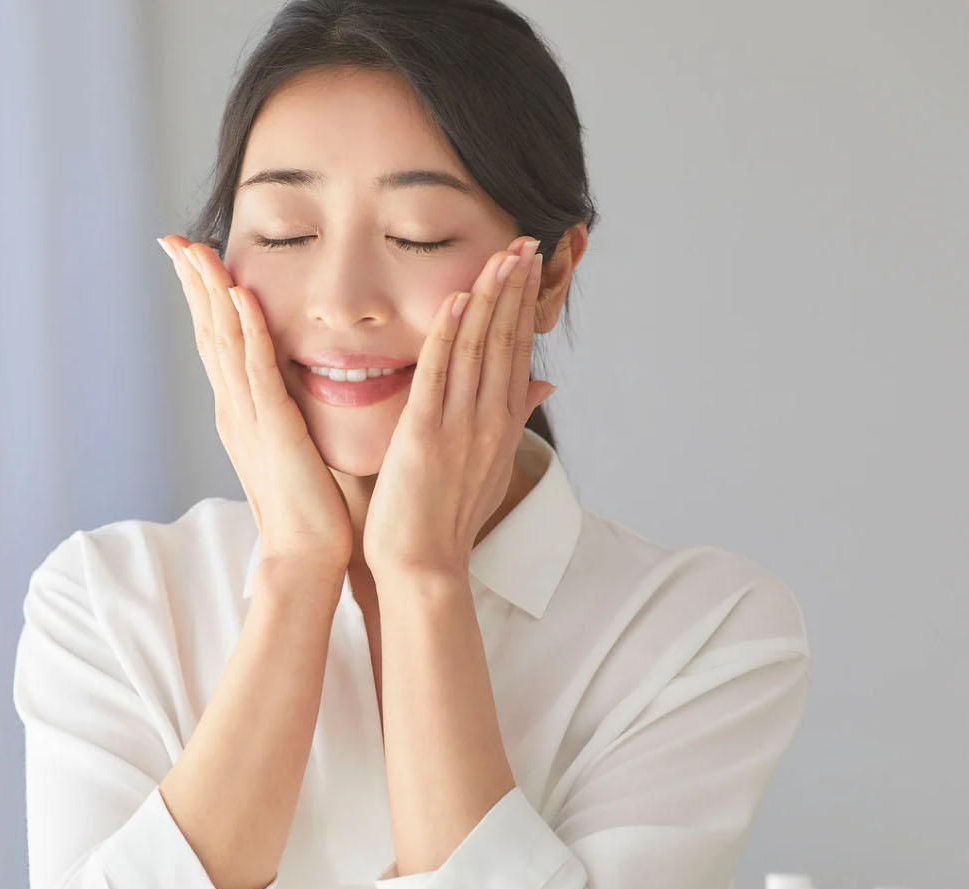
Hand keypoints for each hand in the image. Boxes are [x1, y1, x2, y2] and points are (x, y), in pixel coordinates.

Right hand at [159, 235, 354, 573]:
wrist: (305, 554)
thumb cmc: (309, 508)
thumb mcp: (294, 445)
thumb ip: (289, 412)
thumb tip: (300, 383)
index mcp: (241, 412)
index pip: (217, 342)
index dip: (202, 298)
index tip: (191, 258)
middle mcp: (235, 408)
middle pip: (208, 332)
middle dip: (192, 283)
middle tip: (173, 240)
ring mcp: (250, 416)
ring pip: (224, 341)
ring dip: (210, 293)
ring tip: (197, 251)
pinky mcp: (274, 427)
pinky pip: (257, 368)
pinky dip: (247, 329)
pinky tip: (239, 295)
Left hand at [362, 236, 555, 578]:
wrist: (424, 566)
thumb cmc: (447, 520)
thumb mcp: (492, 466)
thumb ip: (514, 419)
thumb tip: (545, 386)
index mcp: (501, 424)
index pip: (517, 352)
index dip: (525, 306)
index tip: (532, 266)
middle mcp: (488, 420)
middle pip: (506, 341)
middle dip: (517, 288)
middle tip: (528, 241)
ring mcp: (460, 426)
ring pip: (478, 348)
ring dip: (491, 298)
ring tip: (503, 254)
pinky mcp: (425, 433)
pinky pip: (439, 374)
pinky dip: (449, 334)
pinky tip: (459, 299)